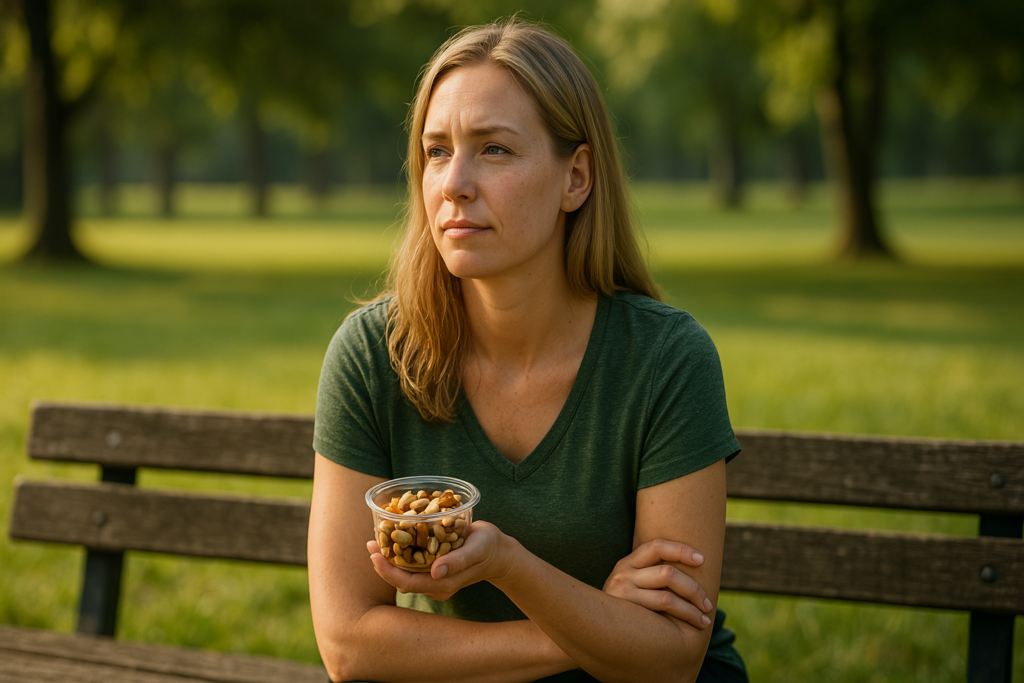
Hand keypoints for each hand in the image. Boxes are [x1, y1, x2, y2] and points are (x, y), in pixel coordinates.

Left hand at [366, 521, 513, 600]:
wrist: (499, 553)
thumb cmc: (489, 548)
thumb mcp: (477, 550)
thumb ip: (459, 561)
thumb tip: (436, 572)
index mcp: (442, 583)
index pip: (407, 583)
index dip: (387, 571)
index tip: (374, 554)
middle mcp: (435, 584)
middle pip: (400, 578)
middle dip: (382, 563)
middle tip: (369, 542)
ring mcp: (434, 577)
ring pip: (404, 571)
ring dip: (389, 556)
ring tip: (376, 538)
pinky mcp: (435, 568)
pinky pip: (412, 563)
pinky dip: (401, 551)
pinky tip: (394, 537)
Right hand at [602, 538, 714, 628]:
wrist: (593, 629)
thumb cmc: (623, 607)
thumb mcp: (630, 583)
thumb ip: (650, 575)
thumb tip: (693, 566)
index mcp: (627, 562)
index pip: (657, 546)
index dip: (681, 550)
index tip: (702, 560)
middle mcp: (623, 573)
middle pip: (668, 573)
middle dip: (694, 590)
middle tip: (708, 605)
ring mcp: (622, 593)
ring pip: (667, 597)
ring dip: (691, 609)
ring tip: (705, 620)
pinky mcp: (625, 612)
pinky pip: (660, 611)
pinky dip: (681, 617)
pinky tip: (692, 625)